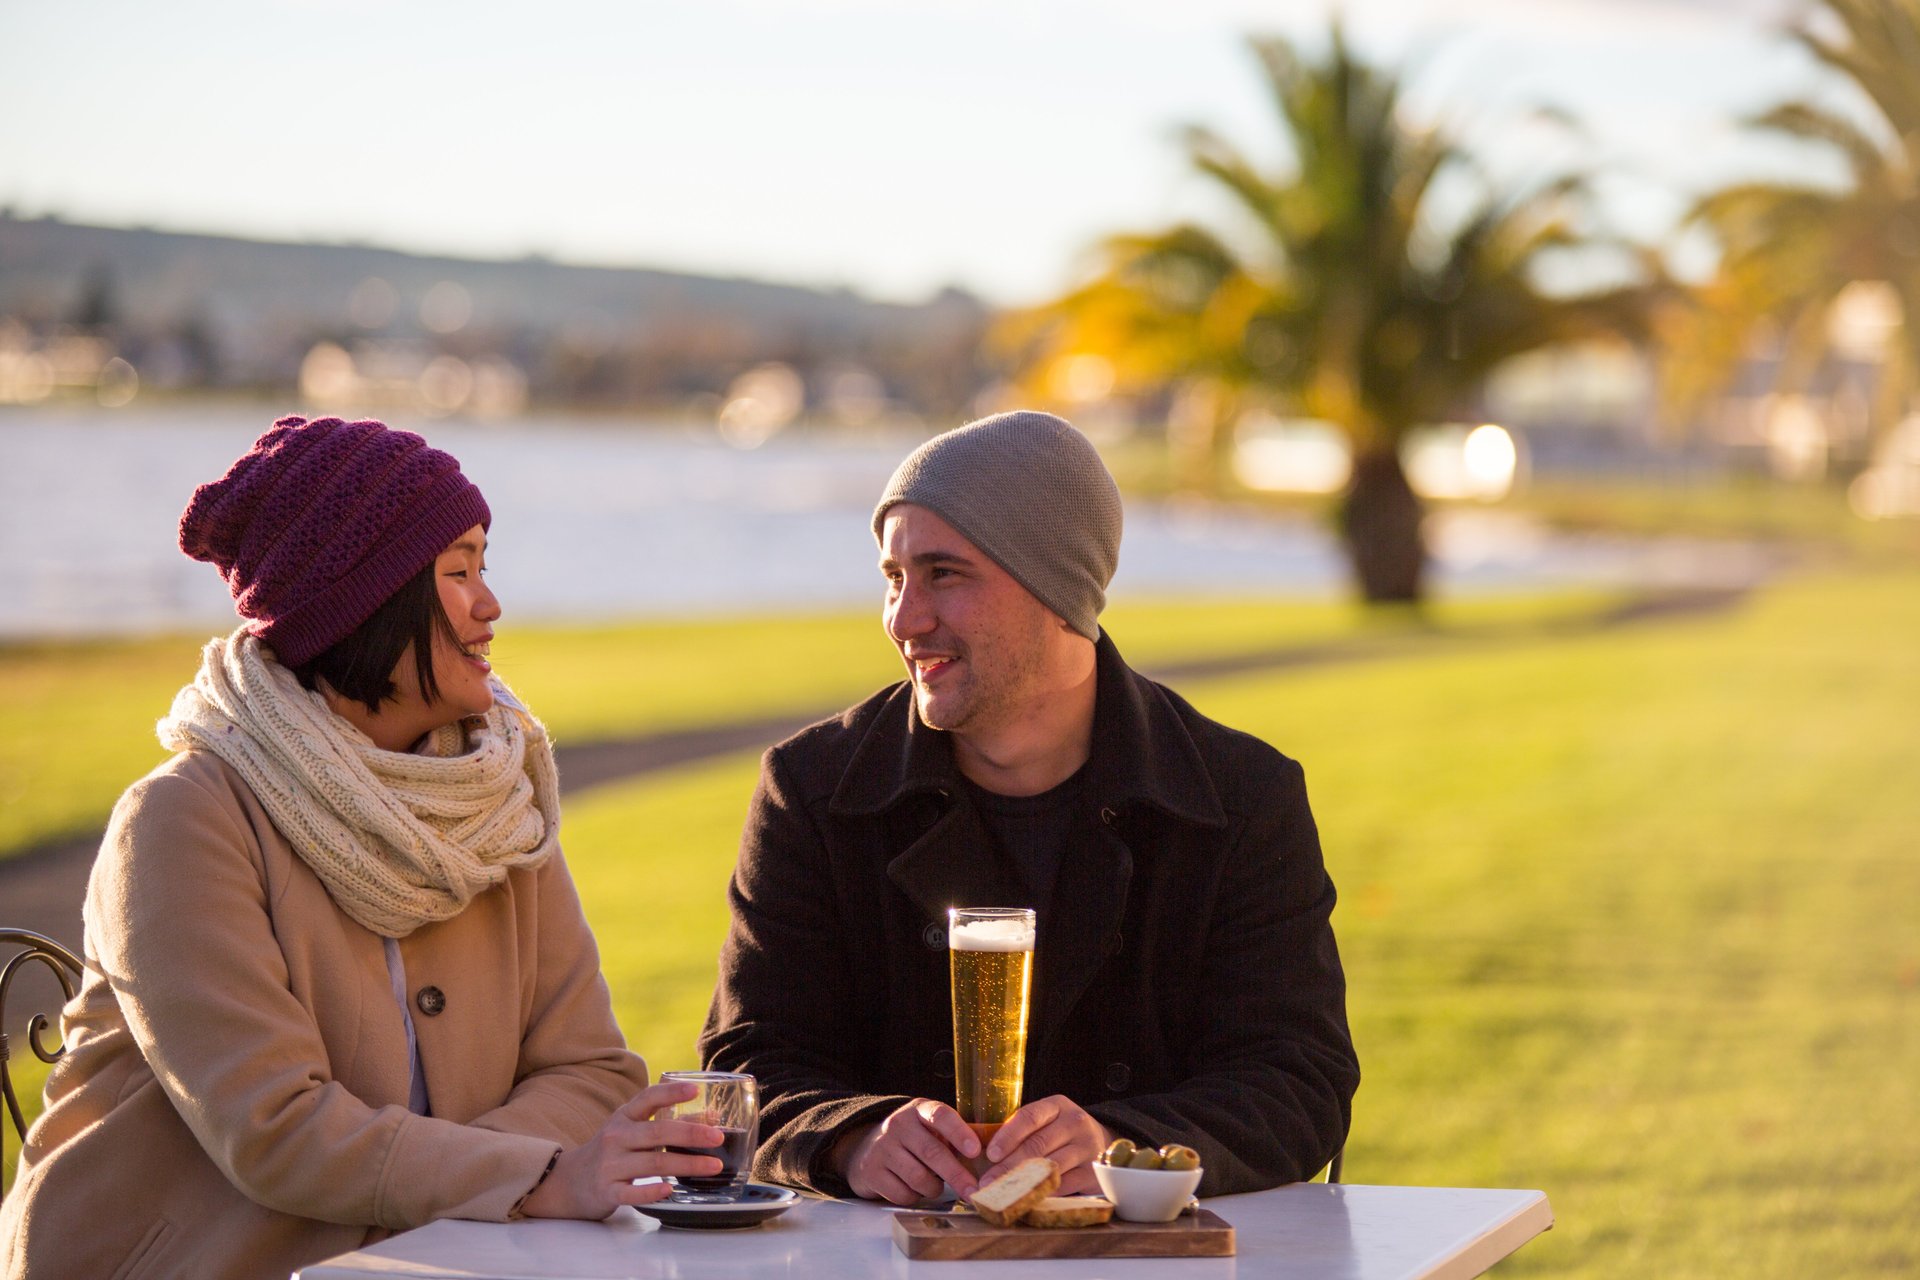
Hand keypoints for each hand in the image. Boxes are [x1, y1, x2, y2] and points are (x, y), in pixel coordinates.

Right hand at [519, 1079, 725, 1218]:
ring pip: (652, 1162)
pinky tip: (670, 1189)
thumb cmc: (613, 1151)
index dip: (671, 1092)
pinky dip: (651, 1191)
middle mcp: (616, 1137)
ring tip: (713, 1166)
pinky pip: (632, 1193)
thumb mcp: (634, 1130)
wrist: (569, 1181)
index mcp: (624, 1117)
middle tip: (718, 1137)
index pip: (647, 1098)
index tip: (695, 1090)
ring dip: (686, 1164)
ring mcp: (610, 1165)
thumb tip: (712, 1117)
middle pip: (657, 1132)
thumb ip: (669, 1122)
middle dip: (690, 1133)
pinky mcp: (607, 1191)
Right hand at [841, 1097, 981, 1204]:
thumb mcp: (931, 1128)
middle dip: (957, 1175)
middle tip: (974, 1191)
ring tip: (936, 1186)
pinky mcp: (872, 1171)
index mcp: (919, 1110)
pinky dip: (914, 1197)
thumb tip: (991, 1158)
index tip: (976, 1151)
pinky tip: (914, 1189)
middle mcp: (899, 1125)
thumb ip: (954, 1137)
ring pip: (918, 1177)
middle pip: (932, 1152)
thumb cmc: (914, 1140)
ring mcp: (882, 1148)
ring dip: (934, 1188)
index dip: (959, 1133)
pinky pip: (902, 1194)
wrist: (869, 1148)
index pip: (941, 1116)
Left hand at [979, 1095, 1108, 1194]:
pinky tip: (1027, 1199)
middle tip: (988, 1181)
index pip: (1029, 1117)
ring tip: (1003, 1192)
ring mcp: (1087, 1147)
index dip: (1008, 1136)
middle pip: (1037, 1144)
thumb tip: (986, 1156)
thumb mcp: (1045, 1122)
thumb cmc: (1061, 1133)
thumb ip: (1022, 1132)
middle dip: (1008, 1165)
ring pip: (1049, 1166)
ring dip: (1023, 1181)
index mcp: (1057, 1105)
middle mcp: (1075, 1122)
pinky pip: (1064, 1185)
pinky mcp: (1093, 1172)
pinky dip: (1043, 1193)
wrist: (1100, 1144)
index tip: (990, 1154)